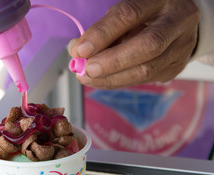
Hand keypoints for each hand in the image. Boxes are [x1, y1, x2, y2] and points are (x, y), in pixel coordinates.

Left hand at [68, 0, 199, 88]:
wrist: (176, 25)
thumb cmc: (144, 17)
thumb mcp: (124, 14)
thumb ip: (102, 30)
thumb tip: (76, 50)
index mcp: (160, 0)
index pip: (129, 15)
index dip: (103, 33)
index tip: (80, 49)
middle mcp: (177, 22)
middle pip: (147, 46)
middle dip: (112, 61)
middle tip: (88, 70)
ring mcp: (181, 47)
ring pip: (147, 69)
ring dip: (112, 78)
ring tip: (88, 78)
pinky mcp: (176, 67)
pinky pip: (144, 80)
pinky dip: (118, 81)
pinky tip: (102, 80)